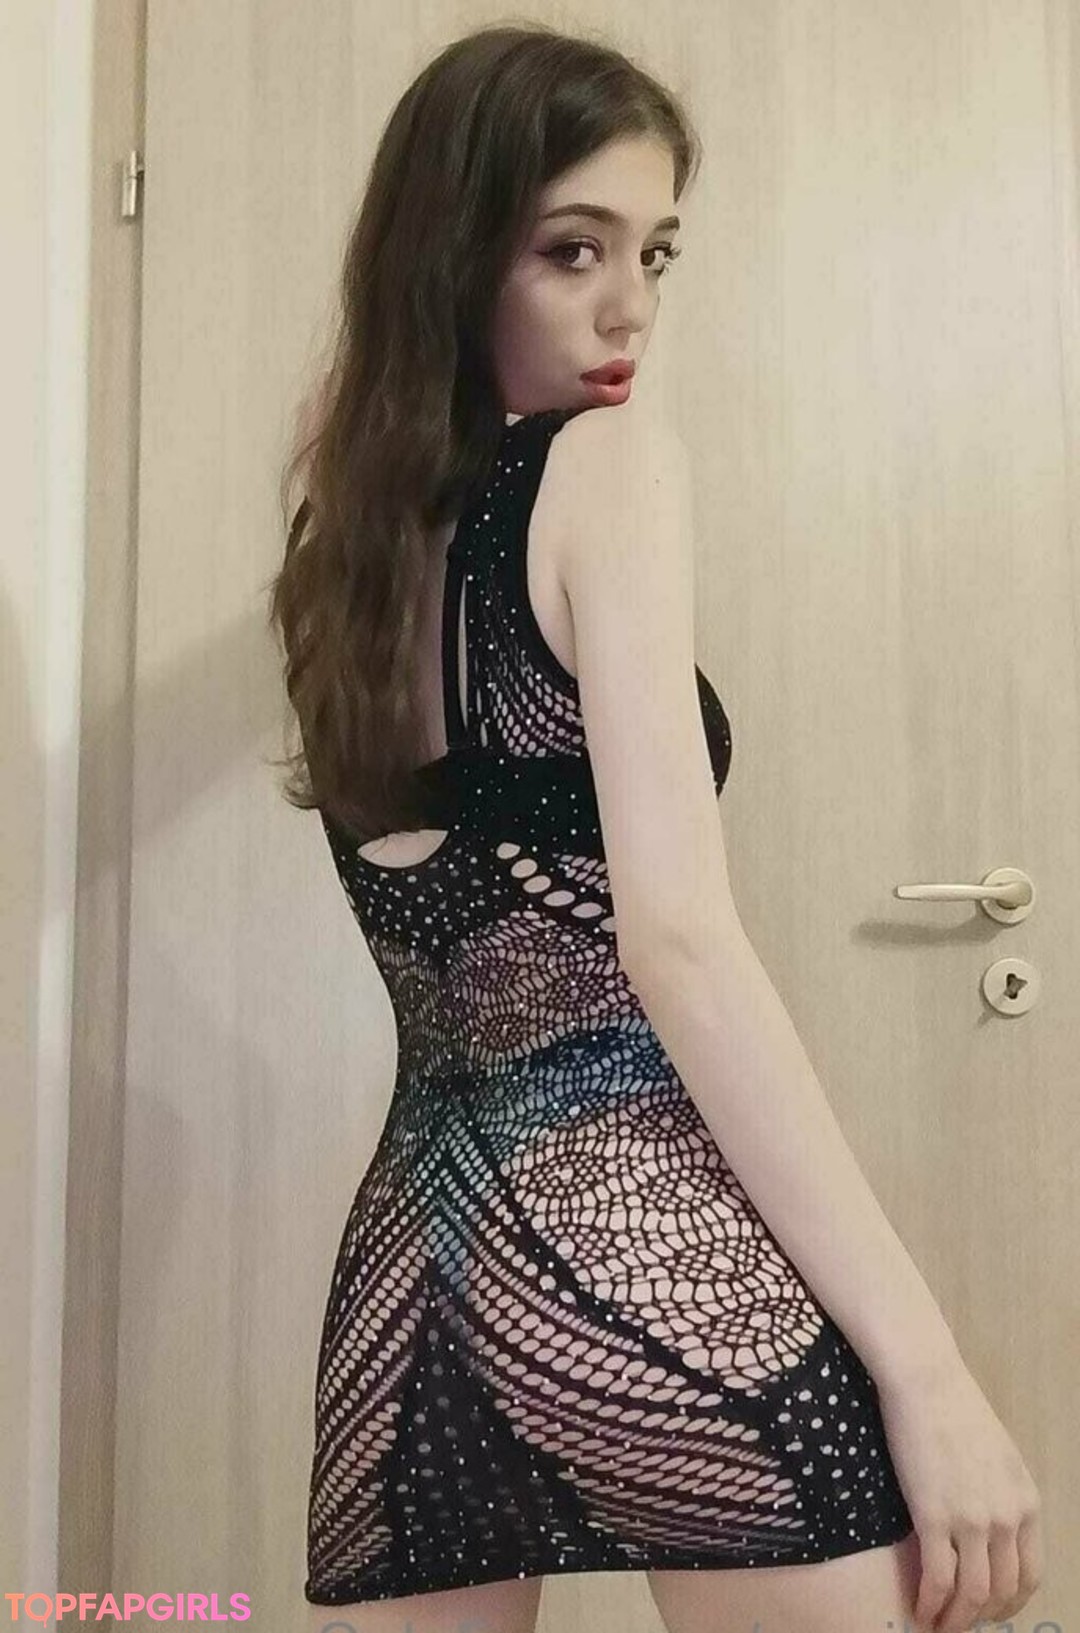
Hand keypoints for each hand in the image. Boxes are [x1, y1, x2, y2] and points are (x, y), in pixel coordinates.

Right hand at [877, 1364, 1043, 1630]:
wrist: (925, 1380)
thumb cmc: (955, 1409)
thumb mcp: (998, 1457)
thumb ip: (1001, 1496)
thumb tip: (988, 1532)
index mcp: (1026, 1503)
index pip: (1030, 1576)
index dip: (1009, 1603)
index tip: (988, 1610)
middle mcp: (1007, 1518)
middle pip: (1002, 1591)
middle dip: (980, 1617)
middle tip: (957, 1621)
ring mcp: (972, 1520)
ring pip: (972, 1595)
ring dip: (954, 1620)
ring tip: (936, 1626)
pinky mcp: (934, 1516)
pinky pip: (938, 1579)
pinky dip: (930, 1604)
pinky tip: (918, 1609)